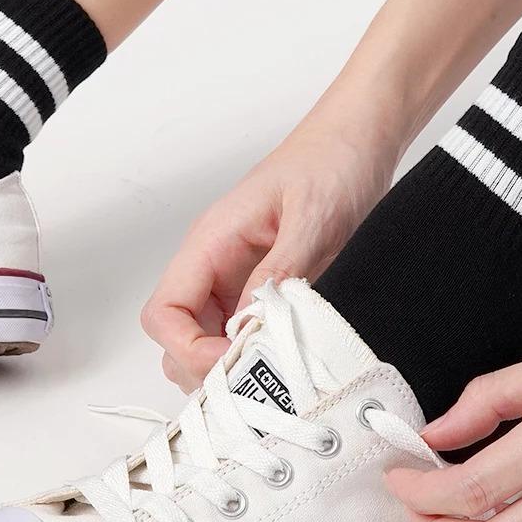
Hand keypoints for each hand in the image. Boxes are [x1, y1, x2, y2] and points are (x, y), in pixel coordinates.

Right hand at [142, 106, 401, 389]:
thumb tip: (252, 324)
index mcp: (212, 241)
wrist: (357, 139)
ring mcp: (237, 278)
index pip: (164, 312)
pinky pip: (244, 332)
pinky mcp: (265, 286)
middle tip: (257, 382)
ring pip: (207, 340)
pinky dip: (258, 354)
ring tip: (276, 374)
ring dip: (232, 365)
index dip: (188, 349)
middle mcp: (214, 264)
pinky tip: (291, 359)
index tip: (232, 365)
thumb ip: (281, 270)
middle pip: (177, 335)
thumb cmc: (331, 162)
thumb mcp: (311, 217)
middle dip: (205, 367)